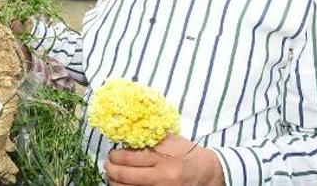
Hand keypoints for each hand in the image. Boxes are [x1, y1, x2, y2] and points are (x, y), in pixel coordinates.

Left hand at [105, 134, 224, 185]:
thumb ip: (150, 139)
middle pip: (124, 176)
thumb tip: (125, 135)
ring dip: (115, 182)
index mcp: (163, 158)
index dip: (115, 156)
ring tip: (113, 176)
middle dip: (111, 170)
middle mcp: (162, 176)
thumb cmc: (187, 153)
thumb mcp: (171, 141)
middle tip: (108, 165)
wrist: (207, 173)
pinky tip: (124, 185)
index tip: (112, 154)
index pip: (129, 157)